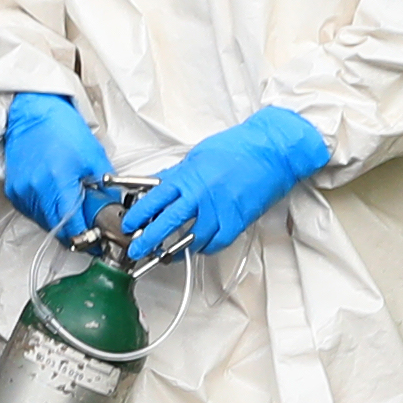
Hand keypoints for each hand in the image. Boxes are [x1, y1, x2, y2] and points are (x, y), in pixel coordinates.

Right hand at [0, 91, 114, 243]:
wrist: (32, 112)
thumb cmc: (62, 128)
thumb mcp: (94, 156)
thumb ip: (106, 186)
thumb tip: (115, 206)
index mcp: (59, 183)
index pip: (73, 228)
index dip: (87, 239)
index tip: (98, 241)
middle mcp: (37, 191)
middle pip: (57, 230)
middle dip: (75, 233)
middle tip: (90, 230)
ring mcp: (22, 192)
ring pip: (44, 223)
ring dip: (59, 223)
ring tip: (73, 212)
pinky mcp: (13, 191)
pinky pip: (32, 212)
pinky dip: (46, 212)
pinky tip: (55, 200)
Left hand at [126, 106, 333, 260]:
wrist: (273, 151)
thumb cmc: (239, 147)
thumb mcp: (199, 154)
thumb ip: (179, 173)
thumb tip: (162, 184)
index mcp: (188, 176)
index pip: (154, 199)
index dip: (139, 215)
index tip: (129, 224)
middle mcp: (200, 196)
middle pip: (167, 223)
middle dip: (148, 240)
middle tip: (137, 250)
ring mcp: (219, 211)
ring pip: (191, 239)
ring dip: (175, 250)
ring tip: (164, 255)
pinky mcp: (237, 222)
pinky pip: (215, 243)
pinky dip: (204, 248)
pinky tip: (196, 249)